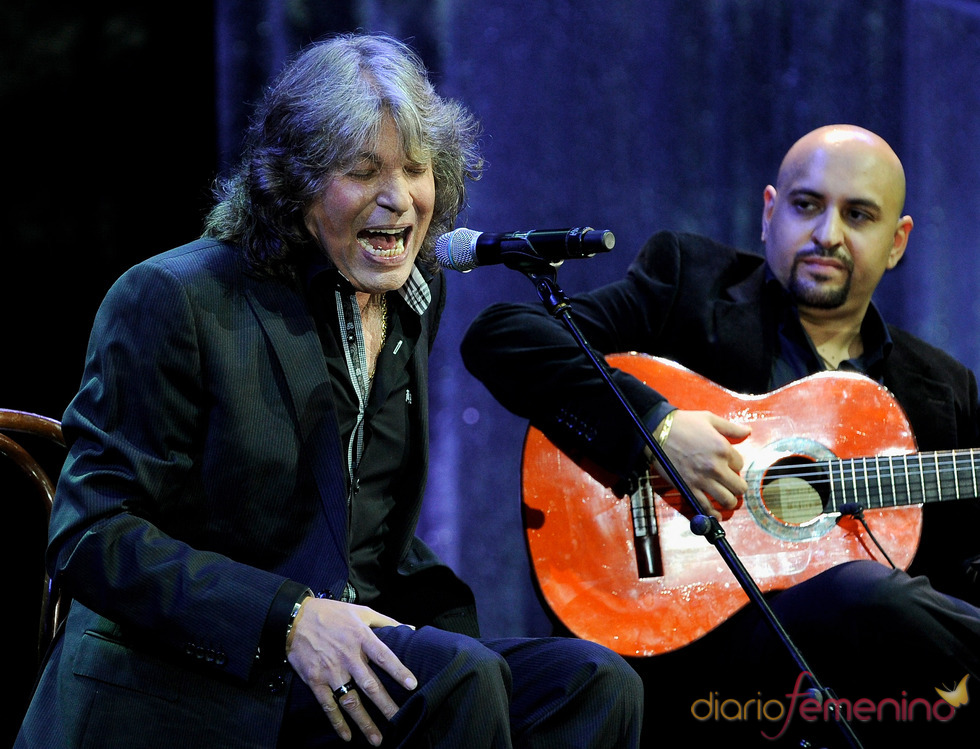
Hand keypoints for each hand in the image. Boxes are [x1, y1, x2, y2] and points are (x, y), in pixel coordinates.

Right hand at [285, 598, 416, 745]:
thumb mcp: (361, 612)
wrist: (296, 619)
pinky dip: (338, 722)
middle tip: (400, 720)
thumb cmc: (332, 614)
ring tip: (377, 739)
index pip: (384, 657)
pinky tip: (347, 736)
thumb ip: (386, 621)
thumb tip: (410, 628)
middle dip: (386, 705)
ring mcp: (331, 671)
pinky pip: (328, 706)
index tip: (413, 686)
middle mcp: (348, 657)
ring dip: (364, 722)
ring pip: (351, 701)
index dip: (399, 671)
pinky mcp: (315, 681)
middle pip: (371, 686)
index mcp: (361, 638)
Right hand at [651, 409, 749, 519]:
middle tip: (731, 484)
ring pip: (727, 500)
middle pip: (739, 487)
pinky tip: (717, 514)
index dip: (735, 465)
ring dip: (729, 501)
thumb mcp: (710, 419)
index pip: (741, 465)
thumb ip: (731, 428)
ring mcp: (702, 480)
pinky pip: (705, 507)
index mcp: (723, 449)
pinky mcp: (688, 488)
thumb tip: (747, 431)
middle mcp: (716, 467)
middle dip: (737, 486)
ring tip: (726, 498)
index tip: (727, 464)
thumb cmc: (683, 423)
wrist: (656, 430)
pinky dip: (713, 514)